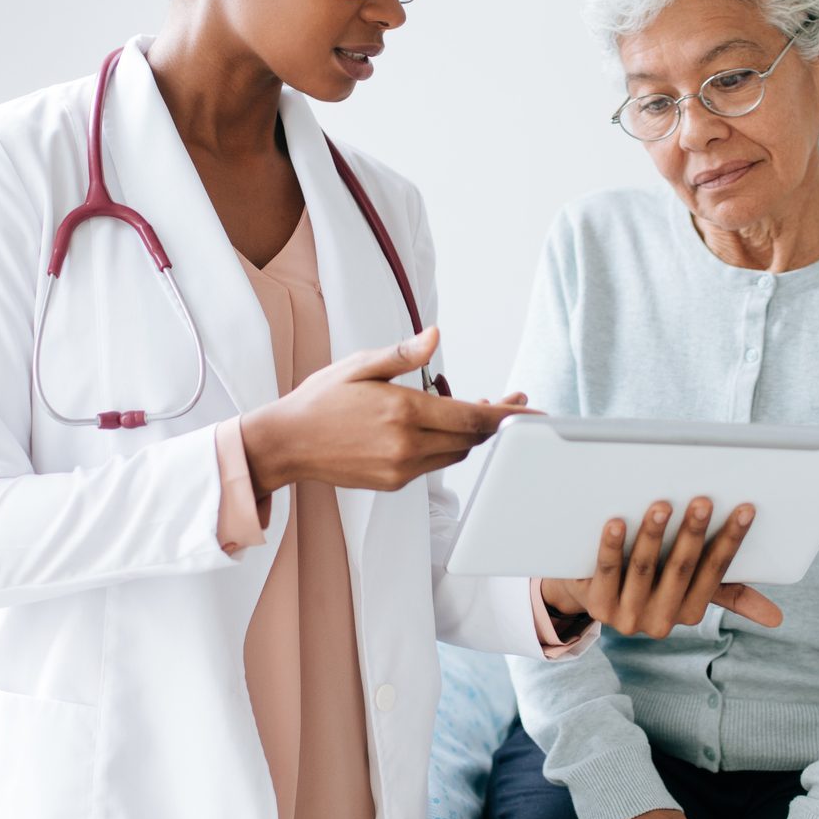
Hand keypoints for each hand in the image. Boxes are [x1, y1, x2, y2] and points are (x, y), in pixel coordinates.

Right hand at [240, 326, 526, 493]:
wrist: (287, 443)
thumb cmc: (321, 399)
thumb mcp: (360, 365)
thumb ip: (403, 355)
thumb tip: (435, 336)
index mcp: (403, 412)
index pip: (472, 418)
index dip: (507, 416)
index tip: (531, 411)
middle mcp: (407, 446)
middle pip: (470, 439)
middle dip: (494, 422)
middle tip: (508, 401)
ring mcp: (401, 469)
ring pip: (455, 454)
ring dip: (471, 434)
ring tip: (476, 408)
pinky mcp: (394, 482)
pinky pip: (434, 464)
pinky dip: (446, 446)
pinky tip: (440, 427)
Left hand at [539, 499, 782, 636]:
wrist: (588, 594)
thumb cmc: (651, 580)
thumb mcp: (690, 589)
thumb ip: (729, 596)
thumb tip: (777, 619)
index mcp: (690, 613)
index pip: (716, 573)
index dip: (731, 541)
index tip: (744, 509)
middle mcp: (661, 620)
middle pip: (681, 570)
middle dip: (694, 534)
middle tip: (702, 500)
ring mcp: (627, 616)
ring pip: (643, 569)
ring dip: (653, 536)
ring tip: (661, 504)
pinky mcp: (597, 605)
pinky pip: (606, 571)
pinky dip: (612, 546)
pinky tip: (616, 522)